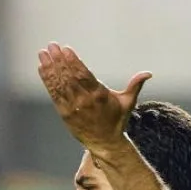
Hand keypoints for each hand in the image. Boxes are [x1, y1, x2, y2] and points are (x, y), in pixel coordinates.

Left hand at [37, 42, 151, 151]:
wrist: (105, 143)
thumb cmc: (117, 120)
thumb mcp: (128, 102)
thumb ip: (135, 85)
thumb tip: (148, 73)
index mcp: (99, 95)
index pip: (83, 75)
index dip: (73, 61)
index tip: (66, 49)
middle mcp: (84, 101)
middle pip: (69, 77)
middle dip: (59, 60)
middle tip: (51, 46)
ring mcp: (73, 107)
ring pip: (59, 84)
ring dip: (50, 68)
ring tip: (42, 54)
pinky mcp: (64, 113)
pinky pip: (54, 94)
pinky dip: (47, 81)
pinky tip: (42, 68)